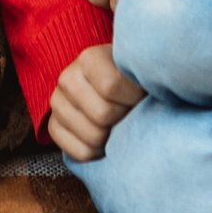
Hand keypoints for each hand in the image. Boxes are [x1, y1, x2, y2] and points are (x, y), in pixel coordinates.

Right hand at [48, 43, 143, 161]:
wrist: (109, 84)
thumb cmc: (130, 79)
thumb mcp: (137, 70)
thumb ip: (143, 78)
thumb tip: (158, 91)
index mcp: (88, 59)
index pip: (110, 85)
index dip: (132, 98)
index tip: (141, 97)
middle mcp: (68, 78)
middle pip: (102, 115)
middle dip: (123, 120)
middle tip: (130, 116)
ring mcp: (58, 103)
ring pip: (91, 137)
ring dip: (112, 139)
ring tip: (120, 128)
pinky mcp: (53, 125)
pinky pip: (79, 153)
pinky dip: (98, 154)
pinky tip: (105, 140)